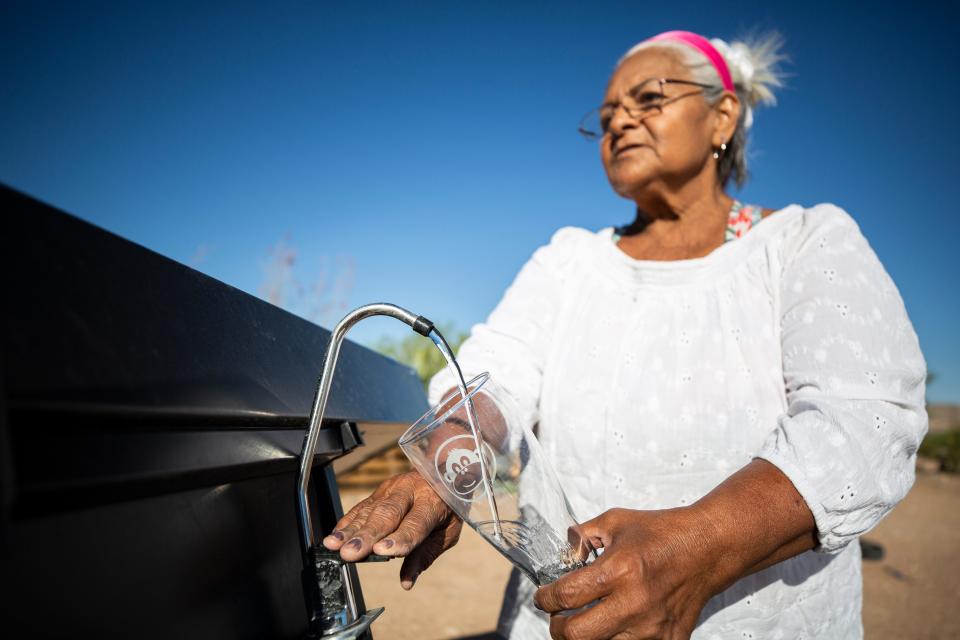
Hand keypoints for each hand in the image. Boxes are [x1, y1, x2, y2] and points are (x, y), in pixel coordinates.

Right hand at [322, 471, 462, 588]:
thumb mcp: (448, 532)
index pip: (415, 523)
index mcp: (433, 502)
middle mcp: (410, 492)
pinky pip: (360, 507)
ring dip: (351, 530)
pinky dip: (346, 523)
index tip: (381, 551)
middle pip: (387, 514)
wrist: (443, 470)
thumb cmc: (447, 506)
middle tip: (351, 553)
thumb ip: (425, 555)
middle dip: (367, 535)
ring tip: (335, 546)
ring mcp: (391, 489)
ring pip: (369, 510)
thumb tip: (407, 582)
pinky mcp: (378, 491)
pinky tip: (334, 536)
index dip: (399, 538)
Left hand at [534, 507, 722, 639]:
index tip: (543, 597)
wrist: (708, 547)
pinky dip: (615, 639)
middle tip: (558, 617)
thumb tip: (561, 552)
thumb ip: (582, 536)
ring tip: (585, 621)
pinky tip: (614, 624)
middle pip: (577, 635)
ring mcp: (652, 627)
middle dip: (558, 627)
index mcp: (619, 570)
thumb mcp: (616, 521)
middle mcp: (635, 602)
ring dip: (587, 636)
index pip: (567, 596)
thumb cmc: (663, 533)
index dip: (546, 599)